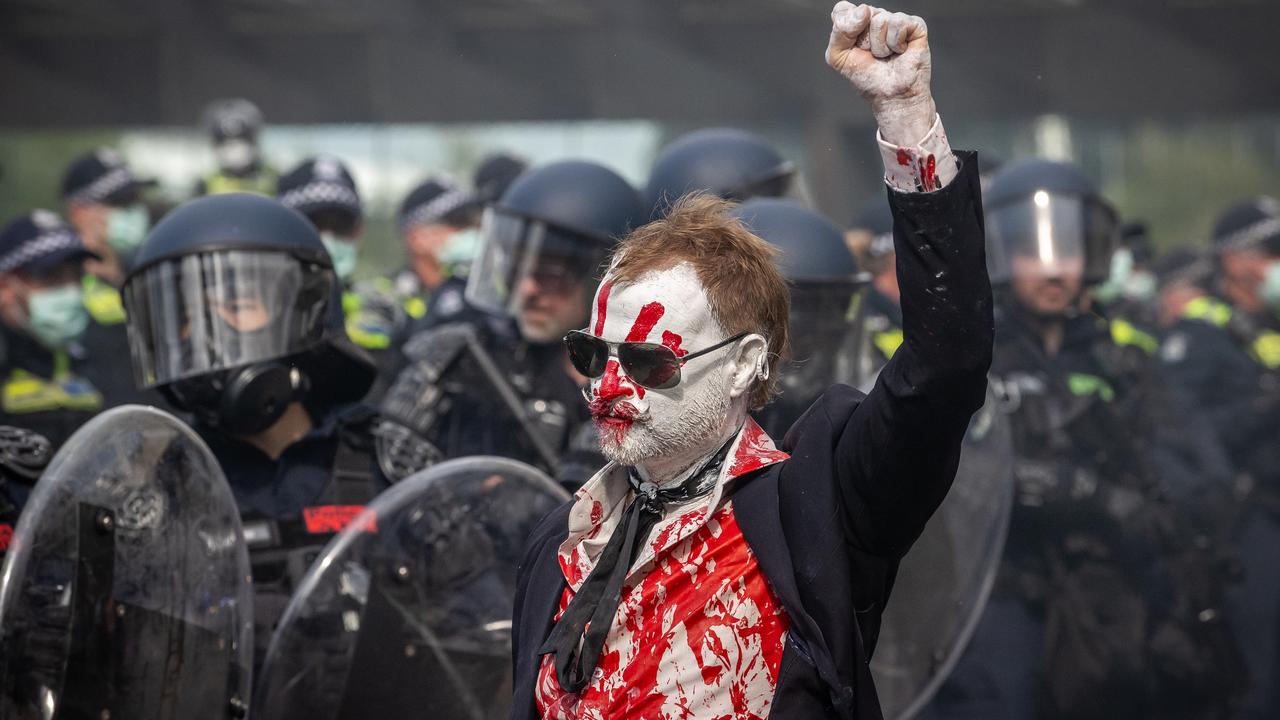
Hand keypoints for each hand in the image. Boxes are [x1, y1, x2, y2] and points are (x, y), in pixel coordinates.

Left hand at [825, 2, 935, 145]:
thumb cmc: (867, 78)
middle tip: (872, 55)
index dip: (845, 27)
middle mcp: (875, 17)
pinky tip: (900, 51)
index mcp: (855, 23)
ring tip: (886, 56)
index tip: (852, 46)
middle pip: (862, 14)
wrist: (892, 96)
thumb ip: (839, 31)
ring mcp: (894, 20)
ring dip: (880, 46)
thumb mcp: (838, 57)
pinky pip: (897, 23)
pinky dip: (895, 43)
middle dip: (863, 41)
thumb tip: (864, 10)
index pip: (842, 10)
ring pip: (879, 20)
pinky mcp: (914, 24)